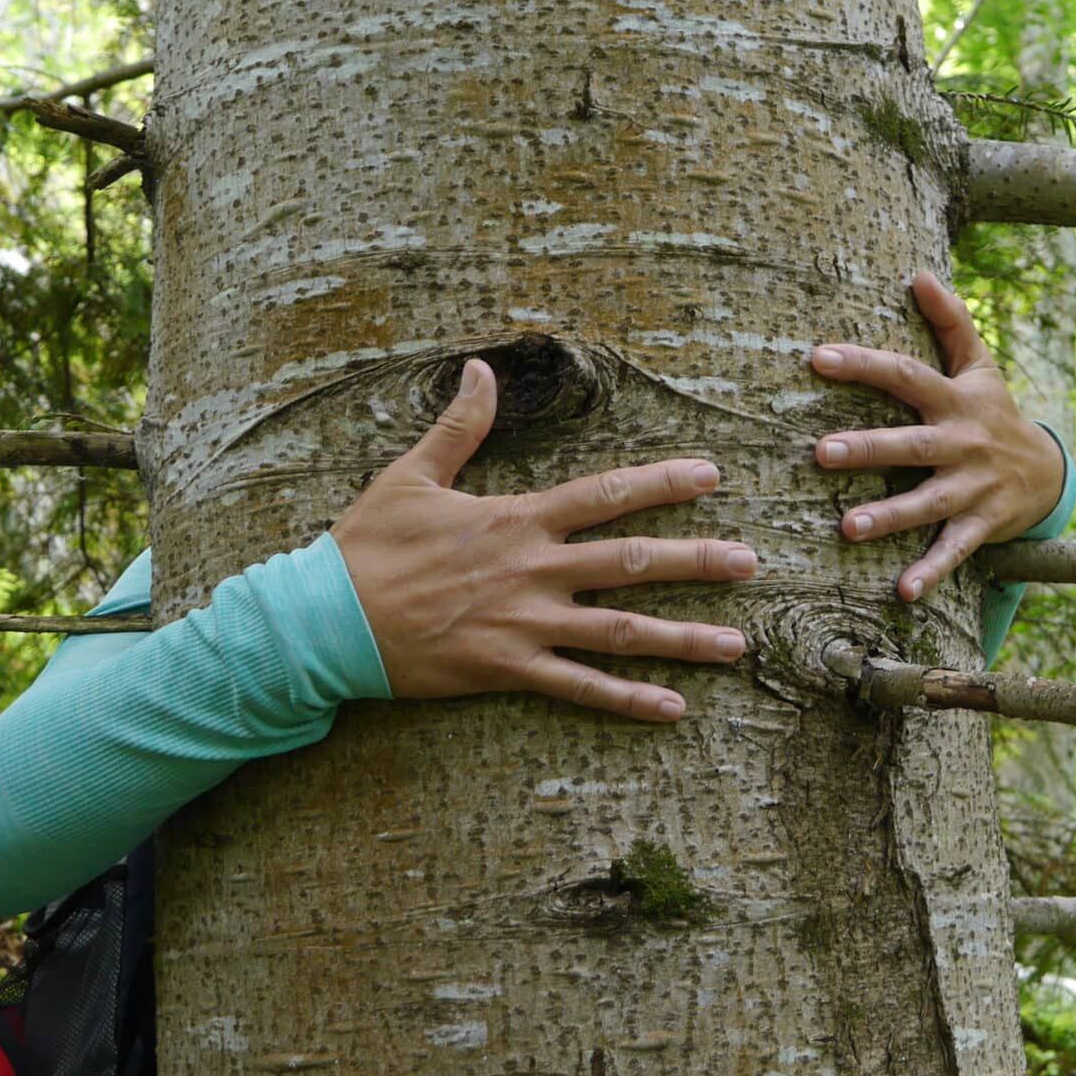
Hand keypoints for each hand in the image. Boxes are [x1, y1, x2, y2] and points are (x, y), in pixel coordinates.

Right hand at [332, 359, 755, 718]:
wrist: (323, 620)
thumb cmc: (365, 545)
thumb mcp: (410, 475)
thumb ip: (459, 425)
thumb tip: (482, 366)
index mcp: (516, 519)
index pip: (604, 494)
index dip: (661, 483)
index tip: (710, 476)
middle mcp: (532, 570)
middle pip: (631, 563)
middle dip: (696, 562)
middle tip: (751, 563)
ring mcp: (524, 624)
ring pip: (620, 632)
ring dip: (683, 639)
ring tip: (735, 644)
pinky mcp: (508, 670)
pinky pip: (580, 689)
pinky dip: (628, 700)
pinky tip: (674, 708)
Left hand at [811, 270, 1066, 602]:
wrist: (1047, 472)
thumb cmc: (993, 412)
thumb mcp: (978, 366)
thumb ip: (949, 320)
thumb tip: (917, 272)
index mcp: (954, 400)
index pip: (906, 375)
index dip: (865, 365)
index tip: (818, 356)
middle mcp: (962, 443)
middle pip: (912, 444)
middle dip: (870, 448)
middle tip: (821, 453)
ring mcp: (972, 487)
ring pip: (928, 503)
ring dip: (890, 516)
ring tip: (847, 527)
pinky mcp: (981, 525)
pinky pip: (955, 550)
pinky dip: (931, 572)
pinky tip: (903, 591)